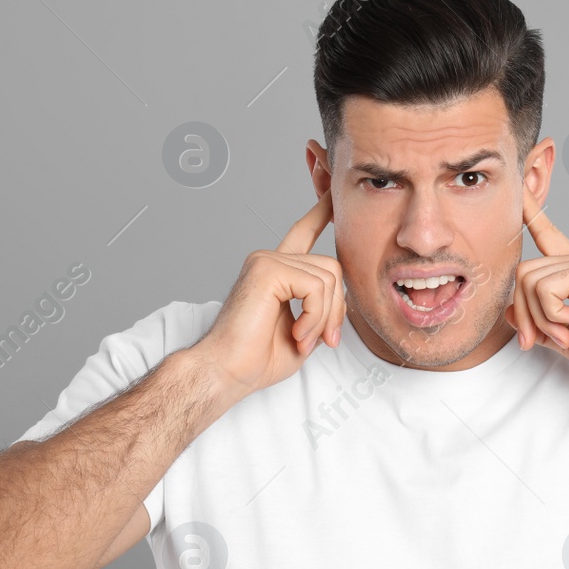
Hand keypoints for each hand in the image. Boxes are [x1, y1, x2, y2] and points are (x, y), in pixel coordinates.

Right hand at [192, 190, 346, 400]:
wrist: (226, 371)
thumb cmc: (256, 359)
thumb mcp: (304, 332)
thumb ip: (322, 309)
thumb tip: (342, 299)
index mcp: (276, 272)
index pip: (302, 233)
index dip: (320, 214)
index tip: (332, 197)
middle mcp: (270, 260)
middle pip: (332, 267)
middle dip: (336, 309)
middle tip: (325, 341)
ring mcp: (267, 261)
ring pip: (328, 278)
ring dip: (324, 318)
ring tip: (303, 340)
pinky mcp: (267, 269)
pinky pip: (315, 287)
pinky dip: (315, 316)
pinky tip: (297, 333)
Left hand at [504, 202, 568, 389]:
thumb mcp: (565, 338)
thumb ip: (538, 322)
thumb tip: (509, 311)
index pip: (548, 234)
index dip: (531, 212)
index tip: (519, 187)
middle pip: (524, 271)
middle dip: (522, 313)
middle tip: (535, 343)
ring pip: (528, 279)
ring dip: (536, 318)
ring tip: (563, 337)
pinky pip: (543, 288)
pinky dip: (549, 315)